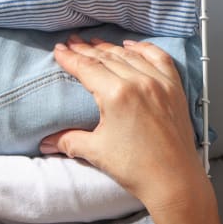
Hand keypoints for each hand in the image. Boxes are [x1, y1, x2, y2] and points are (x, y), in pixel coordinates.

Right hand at [39, 35, 207, 214]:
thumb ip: (69, 140)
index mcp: (117, 94)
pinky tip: (133, 46)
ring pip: (131, 56)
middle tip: (72, 42)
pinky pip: (160, 59)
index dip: (70, 58)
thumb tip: (47, 142)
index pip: (88, 68)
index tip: (59, 50)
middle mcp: (140, 82)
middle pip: (107, 57)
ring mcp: (160, 83)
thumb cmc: (137, 168)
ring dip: (111, 48)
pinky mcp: (175, 89)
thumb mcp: (96, 151)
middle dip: (86, 49)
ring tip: (95, 43)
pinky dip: (145, 49)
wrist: (174, 181)